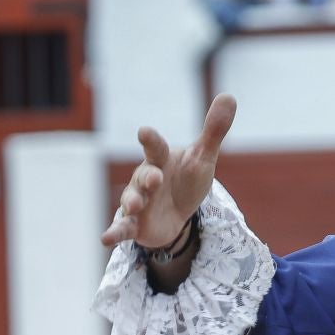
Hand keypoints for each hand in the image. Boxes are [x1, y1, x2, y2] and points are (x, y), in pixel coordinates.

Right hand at [100, 93, 237, 249]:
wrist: (177, 212)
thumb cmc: (187, 179)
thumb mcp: (203, 158)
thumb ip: (213, 131)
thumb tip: (229, 95)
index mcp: (160, 159)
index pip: (155, 147)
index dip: (150, 139)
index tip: (144, 131)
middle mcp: (144, 178)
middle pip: (144, 175)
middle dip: (148, 177)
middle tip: (155, 179)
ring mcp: (137, 202)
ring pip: (131, 200)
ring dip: (132, 202)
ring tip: (135, 205)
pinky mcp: (134, 225)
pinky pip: (121, 228)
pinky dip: (114, 232)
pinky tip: (105, 238)